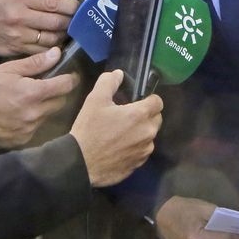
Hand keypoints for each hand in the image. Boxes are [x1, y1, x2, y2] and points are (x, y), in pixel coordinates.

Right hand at [0, 0, 77, 57]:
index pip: (52, 2)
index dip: (70, 5)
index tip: (78, 5)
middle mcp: (20, 17)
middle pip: (55, 21)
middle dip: (70, 20)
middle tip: (77, 18)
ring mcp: (18, 35)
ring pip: (51, 38)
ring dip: (63, 35)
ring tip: (68, 29)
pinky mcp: (16, 49)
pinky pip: (41, 50)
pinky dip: (52, 48)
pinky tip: (56, 42)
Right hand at [0, 47, 75, 147]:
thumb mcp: (7, 70)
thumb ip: (34, 63)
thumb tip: (57, 53)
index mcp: (33, 93)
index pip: (65, 86)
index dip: (70, 78)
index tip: (69, 75)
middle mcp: (35, 114)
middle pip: (60, 102)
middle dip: (56, 93)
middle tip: (43, 86)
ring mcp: (30, 129)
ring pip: (48, 115)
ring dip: (43, 106)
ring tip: (25, 100)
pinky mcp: (22, 140)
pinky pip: (36, 127)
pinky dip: (32, 120)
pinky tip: (16, 114)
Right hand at [71, 70, 161, 185]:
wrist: (80, 163)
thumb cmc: (89, 129)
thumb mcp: (94, 100)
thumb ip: (108, 82)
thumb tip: (119, 74)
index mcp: (140, 115)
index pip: (158, 102)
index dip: (149, 99)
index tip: (137, 101)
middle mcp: (147, 133)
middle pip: (156, 119)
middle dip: (146, 116)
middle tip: (127, 116)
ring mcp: (144, 151)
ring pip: (149, 137)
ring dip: (141, 133)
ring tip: (122, 134)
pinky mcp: (138, 165)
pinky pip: (142, 152)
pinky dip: (135, 148)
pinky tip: (119, 148)